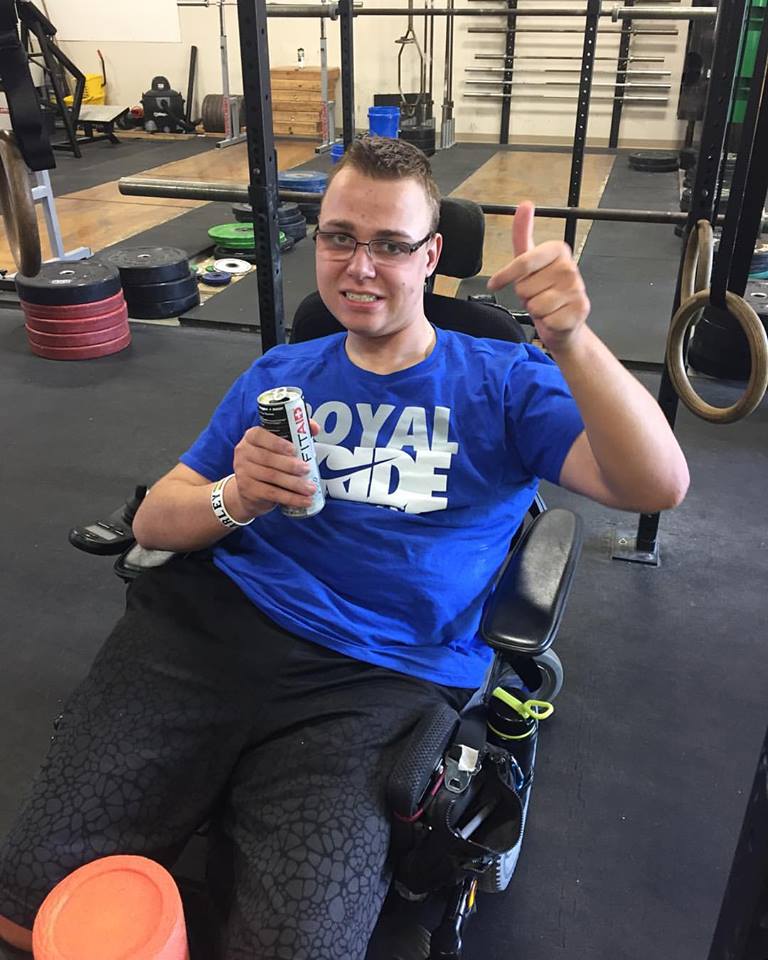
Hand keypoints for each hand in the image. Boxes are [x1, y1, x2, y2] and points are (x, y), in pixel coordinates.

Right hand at [228, 421, 320, 518]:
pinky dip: (291, 498)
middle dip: (290, 465)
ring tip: (310, 488)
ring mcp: (243, 472)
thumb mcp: (277, 448)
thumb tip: (314, 427)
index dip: (277, 442)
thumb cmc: (269, 464)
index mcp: (251, 438)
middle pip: (268, 458)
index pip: (259, 435)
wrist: (249, 491)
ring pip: (272, 477)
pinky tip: (304, 500)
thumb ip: (294, 435)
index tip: (294, 449)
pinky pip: (272, 494)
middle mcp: (244, 453)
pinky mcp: (247, 490)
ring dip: (294, 483)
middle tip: (307, 469)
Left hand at [487, 201, 589, 353]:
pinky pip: (547, 319)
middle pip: (525, 287)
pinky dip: (546, 322)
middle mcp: (570, 267)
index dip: (505, 276)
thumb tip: (525, 204)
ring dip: (536, 310)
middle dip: (525, 295)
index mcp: (558, 250)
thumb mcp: (529, 262)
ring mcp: (577, 288)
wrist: (563, 319)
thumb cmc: (543, 290)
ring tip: (546, 306)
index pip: (523, 262)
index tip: (494, 283)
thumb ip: (523, 234)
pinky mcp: (580, 309)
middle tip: (537, 295)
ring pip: (535, 305)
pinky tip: (555, 316)